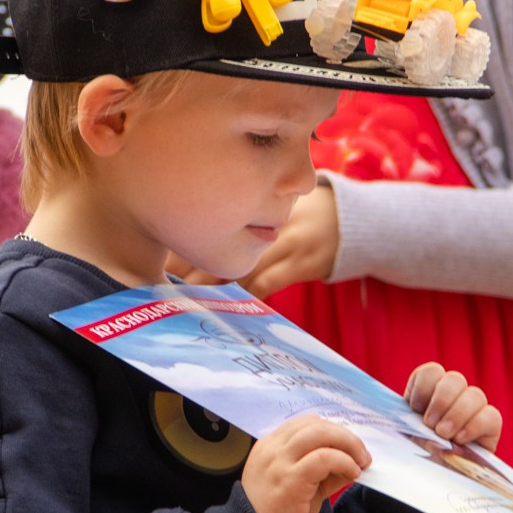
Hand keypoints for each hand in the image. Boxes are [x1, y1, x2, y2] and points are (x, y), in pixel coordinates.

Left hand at [172, 185, 340, 294]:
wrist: (352, 220)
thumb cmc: (303, 214)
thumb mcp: (275, 205)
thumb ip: (244, 217)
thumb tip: (194, 236)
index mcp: (257, 203)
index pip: (216, 223)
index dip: (187, 244)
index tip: (161, 259)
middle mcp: (269, 220)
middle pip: (222, 245)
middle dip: (190, 267)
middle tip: (162, 285)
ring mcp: (287, 241)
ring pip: (241, 266)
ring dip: (213, 286)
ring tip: (186, 302)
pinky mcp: (303, 263)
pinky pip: (269, 282)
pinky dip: (248, 295)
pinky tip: (229, 309)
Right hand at [243, 413, 370, 512]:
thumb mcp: (299, 486)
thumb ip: (321, 471)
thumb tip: (352, 462)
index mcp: (269, 447)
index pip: (305, 424)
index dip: (332, 432)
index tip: (349, 449)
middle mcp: (272, 449)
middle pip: (315, 424)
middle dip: (344, 436)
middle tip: (362, 455)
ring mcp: (279, 462)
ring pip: (320, 433)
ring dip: (348, 444)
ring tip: (360, 462)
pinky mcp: (290, 478)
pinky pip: (323, 458)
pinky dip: (344, 461)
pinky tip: (352, 474)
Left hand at [404, 362, 501, 451]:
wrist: (437, 482)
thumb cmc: (419, 457)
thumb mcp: (404, 438)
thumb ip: (404, 424)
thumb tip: (404, 420)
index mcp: (429, 393)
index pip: (432, 372)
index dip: (423, 387)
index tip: (414, 408)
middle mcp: (454, 397)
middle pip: (455, 379)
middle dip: (441, 401)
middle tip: (430, 424)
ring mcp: (474, 410)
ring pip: (475, 394)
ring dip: (457, 414)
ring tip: (444, 434)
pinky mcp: (491, 426)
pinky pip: (491, 416)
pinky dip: (474, 426)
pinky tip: (460, 440)